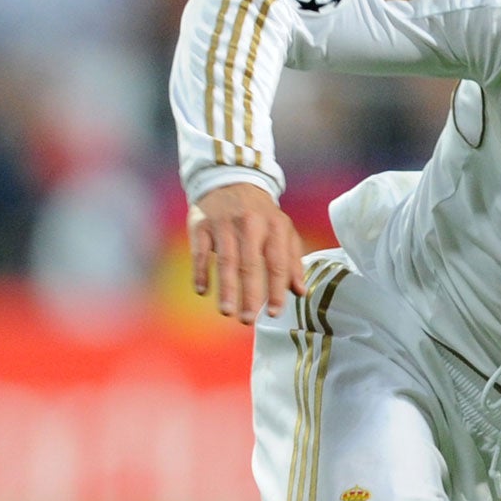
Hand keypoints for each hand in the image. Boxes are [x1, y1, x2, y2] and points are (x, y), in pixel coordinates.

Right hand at [188, 183, 307, 323]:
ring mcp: (224, 223)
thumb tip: (300, 292)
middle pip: (250, 264)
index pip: (277, 263)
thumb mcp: (283, 230)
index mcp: (274, 227)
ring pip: (226, 260)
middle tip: (247, 320)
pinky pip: (200, 251)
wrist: (230, 179)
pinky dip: (200, 271)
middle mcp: (250, 224)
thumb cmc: (260, 214)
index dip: (275, 290)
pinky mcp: (201, 224)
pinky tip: (202, 291)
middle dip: (249, 294)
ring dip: (226, 288)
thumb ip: (293, 261)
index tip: (272, 313)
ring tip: (228, 312)